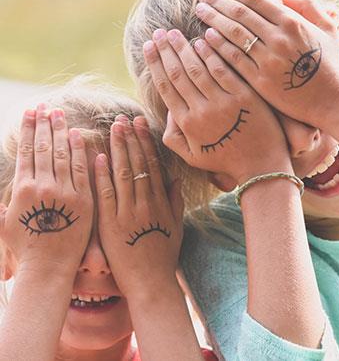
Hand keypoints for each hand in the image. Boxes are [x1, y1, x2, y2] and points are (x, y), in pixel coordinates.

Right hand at [0, 105, 92, 275]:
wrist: (48, 267)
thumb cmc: (25, 247)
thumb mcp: (5, 221)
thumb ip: (3, 199)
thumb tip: (6, 184)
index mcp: (22, 189)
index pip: (26, 150)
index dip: (29, 129)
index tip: (30, 111)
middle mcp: (43, 186)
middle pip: (44, 148)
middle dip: (44, 124)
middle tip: (46, 106)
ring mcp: (65, 192)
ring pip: (63, 154)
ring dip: (61, 131)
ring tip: (60, 114)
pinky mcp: (84, 200)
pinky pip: (82, 170)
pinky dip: (80, 151)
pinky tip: (78, 135)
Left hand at [94, 116, 183, 297]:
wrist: (150, 283)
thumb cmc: (164, 256)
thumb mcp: (176, 228)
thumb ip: (176, 202)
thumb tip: (175, 178)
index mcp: (160, 203)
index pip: (152, 166)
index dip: (145, 143)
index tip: (140, 125)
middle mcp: (145, 203)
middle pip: (137, 165)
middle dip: (130, 139)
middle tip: (124, 118)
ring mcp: (127, 213)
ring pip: (122, 174)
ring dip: (117, 149)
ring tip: (113, 128)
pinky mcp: (110, 225)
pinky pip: (106, 195)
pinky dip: (102, 175)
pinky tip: (98, 157)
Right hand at [144, 29, 290, 183]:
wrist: (260, 166)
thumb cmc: (224, 161)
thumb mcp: (192, 157)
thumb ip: (173, 137)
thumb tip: (168, 112)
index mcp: (187, 124)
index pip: (166, 87)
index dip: (155, 65)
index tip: (149, 48)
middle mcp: (201, 110)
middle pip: (179, 74)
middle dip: (165, 51)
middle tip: (157, 33)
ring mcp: (223, 102)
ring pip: (198, 68)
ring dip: (184, 48)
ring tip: (174, 33)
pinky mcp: (244, 95)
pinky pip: (223, 69)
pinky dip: (212, 53)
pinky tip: (203, 39)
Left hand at [196, 0, 338, 125]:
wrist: (330, 101)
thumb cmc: (329, 66)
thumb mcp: (327, 29)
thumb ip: (308, 7)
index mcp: (293, 23)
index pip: (256, 1)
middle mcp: (278, 38)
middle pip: (241, 15)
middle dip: (219, 3)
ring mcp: (268, 60)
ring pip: (234, 35)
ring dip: (214, 21)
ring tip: (200, 12)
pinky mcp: (260, 81)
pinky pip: (234, 60)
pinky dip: (219, 47)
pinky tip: (206, 39)